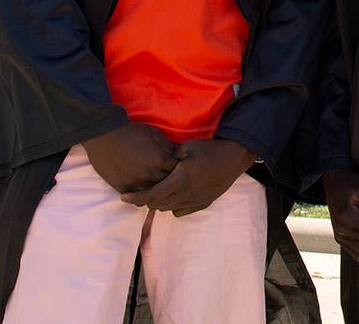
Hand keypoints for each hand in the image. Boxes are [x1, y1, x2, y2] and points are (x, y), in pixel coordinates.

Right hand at [84, 121, 180, 193]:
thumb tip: (179, 153)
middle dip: (171, 182)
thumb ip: (168, 145)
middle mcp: (149, 174)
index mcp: (159, 159)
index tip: (181, 169)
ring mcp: (135, 182)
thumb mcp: (154, 133)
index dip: (180, 169)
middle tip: (173, 181)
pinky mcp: (122, 187)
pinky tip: (145, 194)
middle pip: (168, 185)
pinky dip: (142, 198)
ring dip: (157, 192)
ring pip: (153, 195)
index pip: (178, 170)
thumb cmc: (131, 132)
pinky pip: (137, 200)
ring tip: (160, 189)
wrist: (104, 135)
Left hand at [121, 138, 256, 216]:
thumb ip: (169, 156)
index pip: (152, 195)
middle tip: (138, 191)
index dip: (136, 197)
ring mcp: (195, 201)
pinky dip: (173, 206)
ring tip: (155, 192)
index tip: (124, 197)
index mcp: (179, 180)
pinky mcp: (203, 203)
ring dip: (159, 203)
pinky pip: (181, 211)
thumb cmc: (210, 149)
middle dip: (145, 200)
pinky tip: (174, 195)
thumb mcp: (187, 148)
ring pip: (168, 209)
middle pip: (158, 205)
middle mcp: (186, 195)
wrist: (234, 157)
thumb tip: (155, 160)